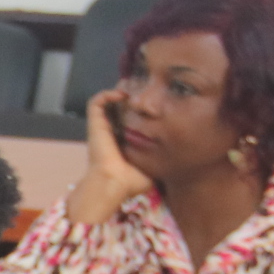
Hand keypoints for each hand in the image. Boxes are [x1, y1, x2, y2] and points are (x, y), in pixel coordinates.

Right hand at [68, 90, 157, 222]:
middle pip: (116, 108)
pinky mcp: (95, 124)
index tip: (151, 105)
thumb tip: (178, 162)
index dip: (137, 111)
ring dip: (116, 93)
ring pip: (105, 102)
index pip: (128, 121)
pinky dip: (107, 94)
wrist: (114, 183)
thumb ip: (162, 164)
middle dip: (128, 98)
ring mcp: (102, 127)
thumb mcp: (151, 171)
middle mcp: (111, 133)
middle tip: (142, 93)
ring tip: (131, 91)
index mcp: (122, 142)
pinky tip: (122, 95)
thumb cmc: (131, 181)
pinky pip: (96, 102)